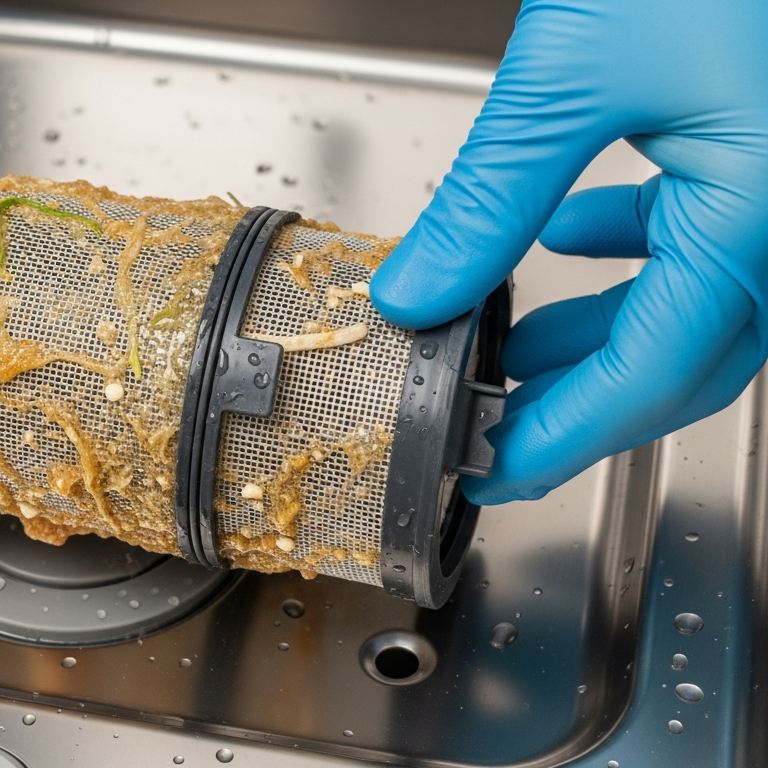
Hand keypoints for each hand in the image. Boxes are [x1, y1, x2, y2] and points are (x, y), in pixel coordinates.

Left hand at [369, 0, 767, 503]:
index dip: (560, 439)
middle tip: (495, 428)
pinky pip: (716, 238)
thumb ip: (491, 197)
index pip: (651, 379)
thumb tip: (417, 290)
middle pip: (686, 362)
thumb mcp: (579, 72)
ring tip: (513, 347)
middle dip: (580, 401)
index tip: (491, 475)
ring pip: (701, 306)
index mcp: (763, 223)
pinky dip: (641, 252)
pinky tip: (578, 236)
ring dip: (604, 332)